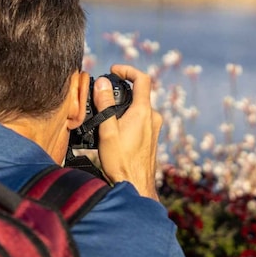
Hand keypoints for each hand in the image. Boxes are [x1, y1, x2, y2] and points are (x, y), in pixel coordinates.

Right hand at [94, 64, 162, 199]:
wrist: (136, 187)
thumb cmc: (121, 162)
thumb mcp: (107, 131)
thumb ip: (105, 105)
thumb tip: (102, 83)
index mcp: (144, 112)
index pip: (142, 79)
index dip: (128, 70)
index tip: (113, 70)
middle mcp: (152, 117)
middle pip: (138, 93)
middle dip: (120, 91)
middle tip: (102, 95)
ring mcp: (153, 128)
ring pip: (138, 108)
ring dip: (122, 106)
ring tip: (105, 116)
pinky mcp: (150, 138)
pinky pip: (139, 120)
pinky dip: (127, 117)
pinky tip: (113, 130)